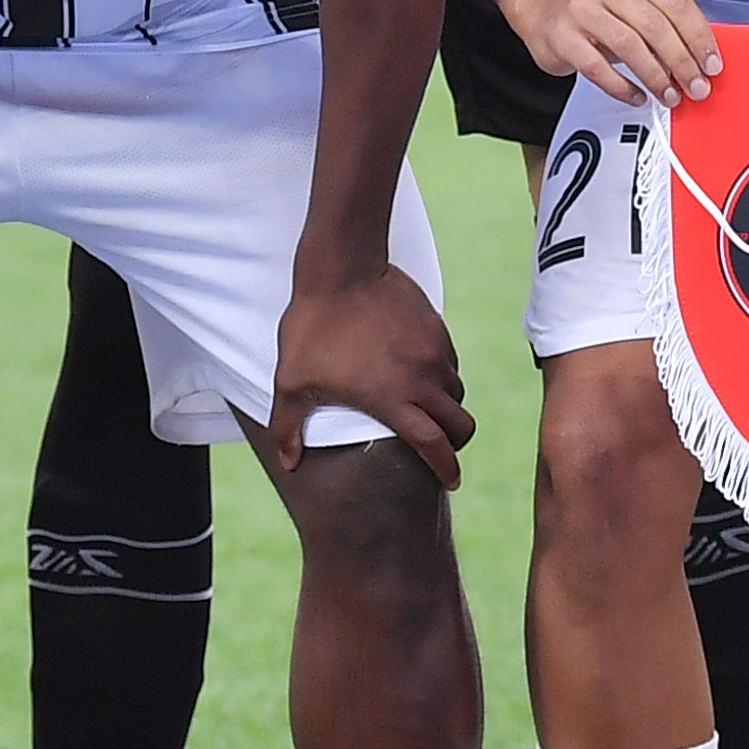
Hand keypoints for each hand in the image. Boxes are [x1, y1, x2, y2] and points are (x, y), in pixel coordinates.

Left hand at [270, 262, 473, 485]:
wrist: (341, 268)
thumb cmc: (313, 327)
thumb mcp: (291, 380)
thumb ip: (288, 426)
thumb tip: (289, 461)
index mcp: (393, 399)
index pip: (434, 445)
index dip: (446, 467)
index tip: (452, 481)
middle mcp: (421, 378)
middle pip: (460, 423)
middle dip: (456, 442)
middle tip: (442, 446)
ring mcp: (432, 351)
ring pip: (456, 391)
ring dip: (447, 407)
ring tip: (425, 408)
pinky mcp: (436, 327)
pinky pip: (450, 361)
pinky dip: (441, 375)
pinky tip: (419, 372)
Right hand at [525, 0, 720, 107]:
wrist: (545, 7)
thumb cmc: (599, 11)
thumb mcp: (633, 6)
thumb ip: (664, 24)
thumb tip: (699, 60)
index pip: (676, 3)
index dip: (699, 37)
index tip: (711, 64)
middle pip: (655, 24)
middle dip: (681, 61)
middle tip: (695, 87)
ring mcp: (581, 8)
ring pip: (628, 44)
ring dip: (655, 76)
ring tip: (668, 95)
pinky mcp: (562, 35)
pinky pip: (597, 66)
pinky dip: (621, 86)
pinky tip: (637, 96)